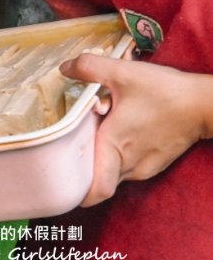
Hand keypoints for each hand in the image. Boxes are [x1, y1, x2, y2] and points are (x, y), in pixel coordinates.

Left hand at [60, 53, 212, 205]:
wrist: (205, 104)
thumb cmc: (166, 92)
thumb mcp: (123, 73)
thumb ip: (90, 68)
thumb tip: (65, 67)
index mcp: (114, 148)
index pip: (94, 191)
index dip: (76, 192)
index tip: (60, 179)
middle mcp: (128, 165)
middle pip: (98, 183)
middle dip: (82, 173)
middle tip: (68, 151)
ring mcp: (143, 168)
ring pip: (112, 175)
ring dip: (100, 163)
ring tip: (91, 140)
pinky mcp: (155, 164)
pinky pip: (127, 169)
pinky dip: (116, 159)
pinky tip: (114, 137)